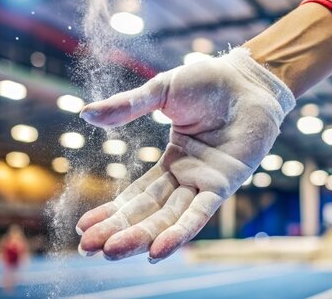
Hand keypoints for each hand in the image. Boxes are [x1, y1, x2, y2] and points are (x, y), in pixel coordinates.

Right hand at [76, 47, 294, 262]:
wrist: (248, 79)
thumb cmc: (209, 81)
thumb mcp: (160, 92)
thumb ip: (126, 107)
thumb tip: (85, 114)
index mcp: (173, 162)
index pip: (138, 195)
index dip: (112, 212)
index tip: (84, 228)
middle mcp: (187, 178)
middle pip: (148, 212)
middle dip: (119, 230)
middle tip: (88, 249)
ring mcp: (205, 183)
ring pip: (169, 218)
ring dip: (142, 236)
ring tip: (112, 252)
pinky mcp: (224, 184)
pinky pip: (199, 213)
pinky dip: (179, 232)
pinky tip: (156, 250)